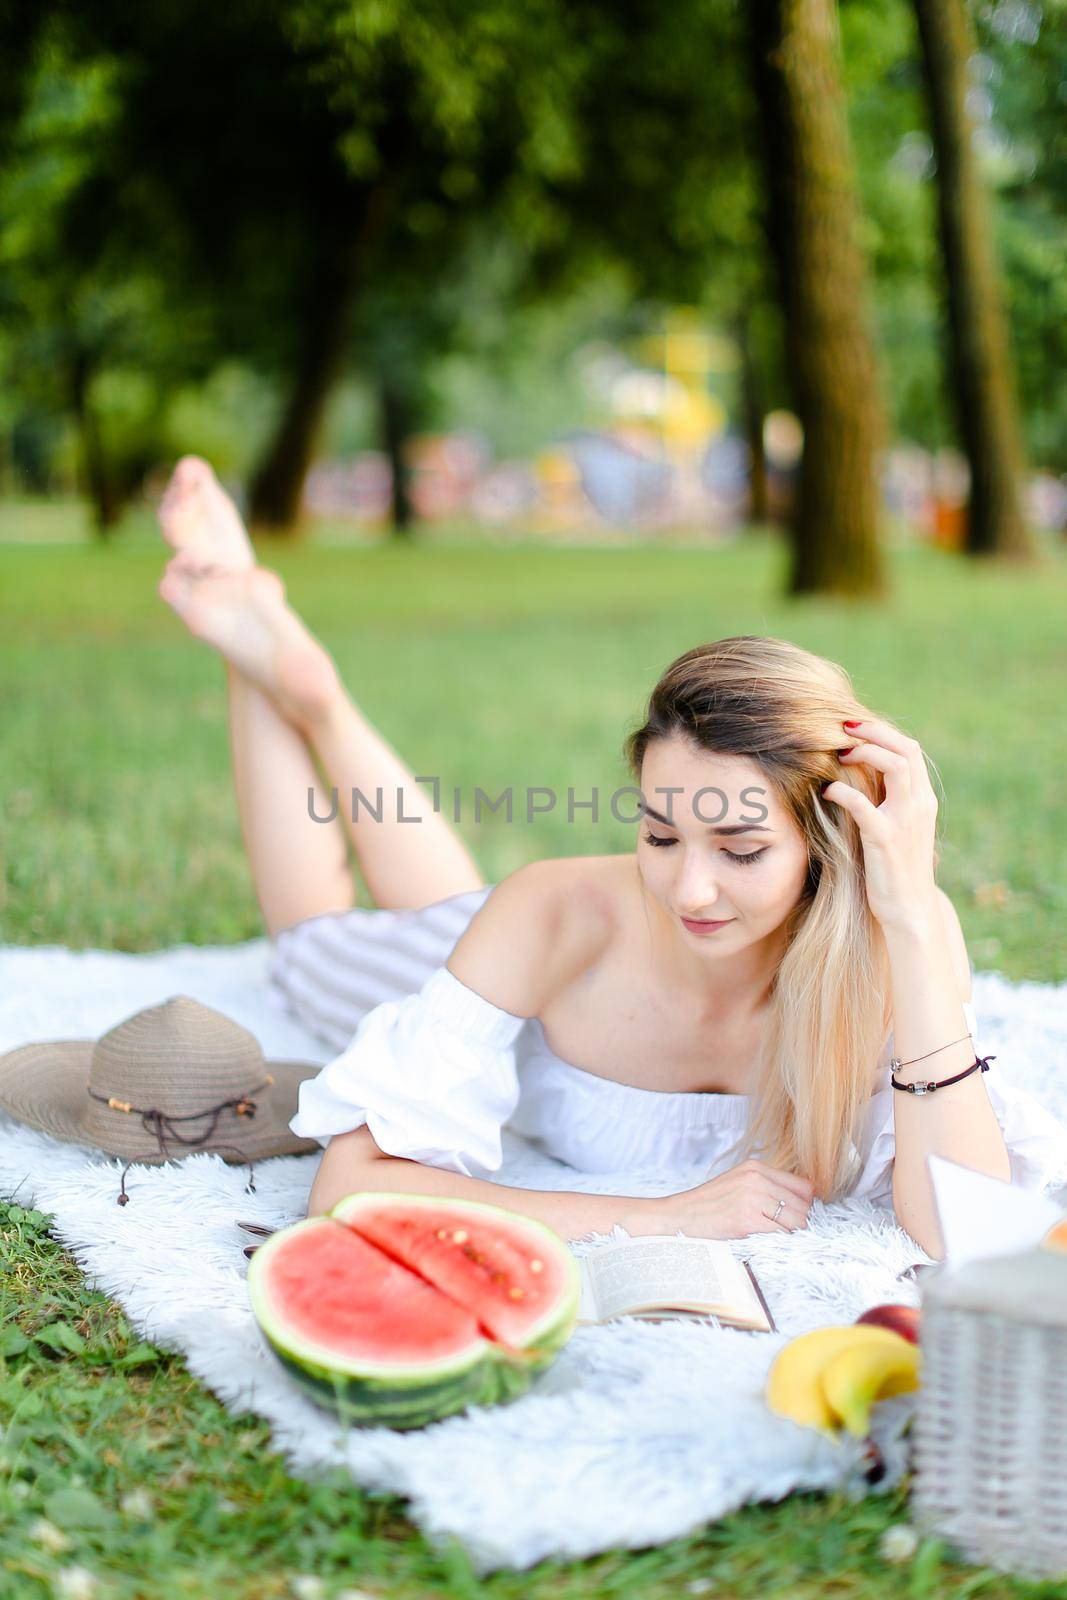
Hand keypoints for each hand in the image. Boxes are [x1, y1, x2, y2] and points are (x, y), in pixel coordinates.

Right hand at [621, 1159, 815, 1240]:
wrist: (677, 1217)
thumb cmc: (707, 1207)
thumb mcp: (738, 1185)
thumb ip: (766, 1189)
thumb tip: (801, 1206)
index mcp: (756, 1167)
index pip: (804, 1186)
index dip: (807, 1205)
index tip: (800, 1218)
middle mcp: (756, 1178)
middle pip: (804, 1204)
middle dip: (802, 1221)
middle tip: (789, 1233)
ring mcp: (752, 1197)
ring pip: (797, 1220)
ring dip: (793, 1234)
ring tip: (778, 1239)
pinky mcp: (746, 1219)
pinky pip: (781, 1233)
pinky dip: (781, 1241)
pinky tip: (769, 1243)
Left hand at [822, 715, 939, 932]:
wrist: (910, 910)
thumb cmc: (897, 870)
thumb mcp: (898, 829)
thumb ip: (888, 802)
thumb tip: (862, 777)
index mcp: (923, 800)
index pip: (909, 749)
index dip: (881, 732)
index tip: (854, 728)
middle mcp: (919, 805)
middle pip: (906, 749)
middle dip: (874, 732)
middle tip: (844, 730)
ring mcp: (905, 821)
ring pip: (895, 766)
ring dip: (864, 753)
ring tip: (839, 756)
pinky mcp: (885, 839)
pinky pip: (863, 804)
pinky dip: (842, 791)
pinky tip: (826, 791)